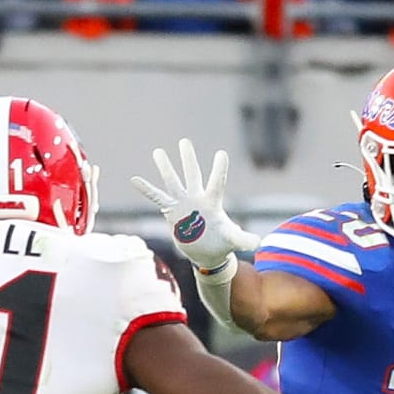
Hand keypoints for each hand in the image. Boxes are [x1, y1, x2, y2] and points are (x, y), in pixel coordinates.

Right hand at [131, 139, 260, 272]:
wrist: (206, 251)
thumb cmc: (221, 242)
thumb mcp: (233, 240)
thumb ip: (244, 239)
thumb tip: (258, 243)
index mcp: (213, 202)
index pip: (217, 182)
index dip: (219, 169)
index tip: (221, 154)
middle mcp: (197, 198)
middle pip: (192, 175)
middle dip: (188, 159)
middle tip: (184, 141)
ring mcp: (183, 204)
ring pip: (173, 182)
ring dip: (165, 168)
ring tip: (158, 151)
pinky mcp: (172, 212)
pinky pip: (157, 198)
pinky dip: (147, 190)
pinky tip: (135, 179)